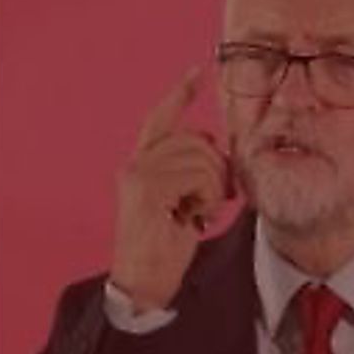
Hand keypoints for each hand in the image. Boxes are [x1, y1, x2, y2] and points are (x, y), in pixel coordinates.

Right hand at [109, 68, 236, 312]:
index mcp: (139, 164)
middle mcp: (134, 164)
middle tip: (218, 197)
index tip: (199, 71)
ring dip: (213, 186)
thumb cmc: (164, 249)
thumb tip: (217, 152)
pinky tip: (196, 217)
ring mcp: (138, 175)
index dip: (180, 93)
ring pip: (200, 157)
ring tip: (202, 212)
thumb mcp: (181, 203)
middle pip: (194, 138)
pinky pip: (197, 176)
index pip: (161, 118)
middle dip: (217, 165)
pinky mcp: (147, 190)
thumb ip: (190, 173)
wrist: (143, 283)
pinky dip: (207, 197)